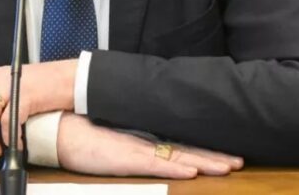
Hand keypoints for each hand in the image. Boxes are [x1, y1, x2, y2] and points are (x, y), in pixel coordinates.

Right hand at [57, 113, 243, 178]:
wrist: (59, 127)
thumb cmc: (83, 134)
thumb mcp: (115, 141)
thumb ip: (135, 143)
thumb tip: (157, 148)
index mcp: (144, 139)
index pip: (181, 146)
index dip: (205, 151)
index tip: (228, 156)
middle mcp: (145, 142)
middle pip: (186, 150)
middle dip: (214, 157)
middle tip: (239, 161)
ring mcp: (136, 149)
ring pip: (177, 157)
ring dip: (203, 162)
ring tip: (227, 166)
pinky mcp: (124, 157)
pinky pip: (153, 164)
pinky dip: (173, 168)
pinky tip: (190, 171)